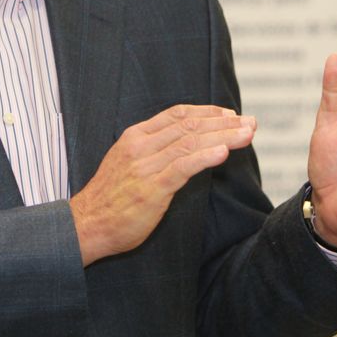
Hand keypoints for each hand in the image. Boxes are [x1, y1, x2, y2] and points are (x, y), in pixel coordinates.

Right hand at [70, 104, 255, 265]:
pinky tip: (225, 151)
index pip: (177, 114)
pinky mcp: (152, 188)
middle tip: (250, 122)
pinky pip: (184, 166)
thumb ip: (152, 151)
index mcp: (135, 136)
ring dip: (224, 136)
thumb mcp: (127, 162)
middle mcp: (141, 145)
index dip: (207, 112)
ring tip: (247, 134)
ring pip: (192, 142)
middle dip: (224, 122)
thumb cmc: (110, 198)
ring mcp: (146, 165)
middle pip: (190, 125)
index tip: (230, 114)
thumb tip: (184, 145)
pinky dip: (206, 156)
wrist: (86, 224)